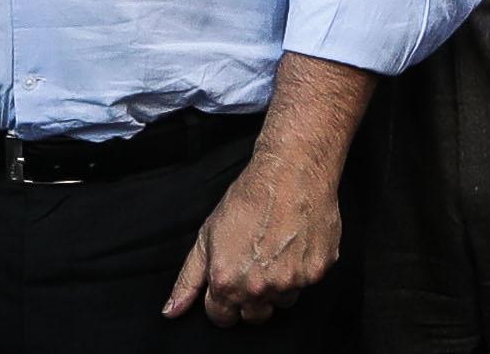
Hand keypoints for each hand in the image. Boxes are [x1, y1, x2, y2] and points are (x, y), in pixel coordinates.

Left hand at [161, 142, 342, 323]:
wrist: (291, 171)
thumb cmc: (248, 198)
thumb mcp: (206, 236)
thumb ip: (188, 280)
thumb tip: (172, 311)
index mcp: (227, 282)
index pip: (222, 317)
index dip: (222, 300)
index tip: (230, 281)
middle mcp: (258, 288)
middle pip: (254, 316)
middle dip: (250, 297)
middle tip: (253, 265)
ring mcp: (291, 282)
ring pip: (282, 301)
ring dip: (278, 284)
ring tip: (276, 249)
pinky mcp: (317, 271)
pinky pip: (307, 282)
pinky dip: (302, 267)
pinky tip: (294, 242)